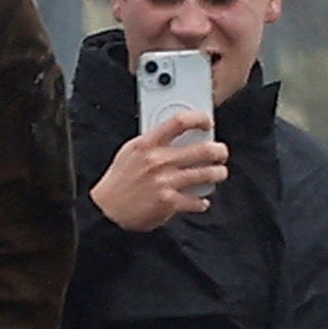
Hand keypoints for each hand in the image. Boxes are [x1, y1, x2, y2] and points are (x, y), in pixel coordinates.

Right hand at [92, 115, 227, 232]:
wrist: (106, 210)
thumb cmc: (119, 181)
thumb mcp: (130, 152)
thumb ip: (152, 142)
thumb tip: (175, 133)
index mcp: (147, 144)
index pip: (179, 122)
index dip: (198, 119)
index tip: (207, 123)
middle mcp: (158, 161)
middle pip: (203, 149)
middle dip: (219, 151)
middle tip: (220, 153)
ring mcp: (165, 181)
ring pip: (207, 174)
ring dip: (218, 174)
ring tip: (218, 174)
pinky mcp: (169, 202)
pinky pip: (196, 200)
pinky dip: (201, 202)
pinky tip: (201, 201)